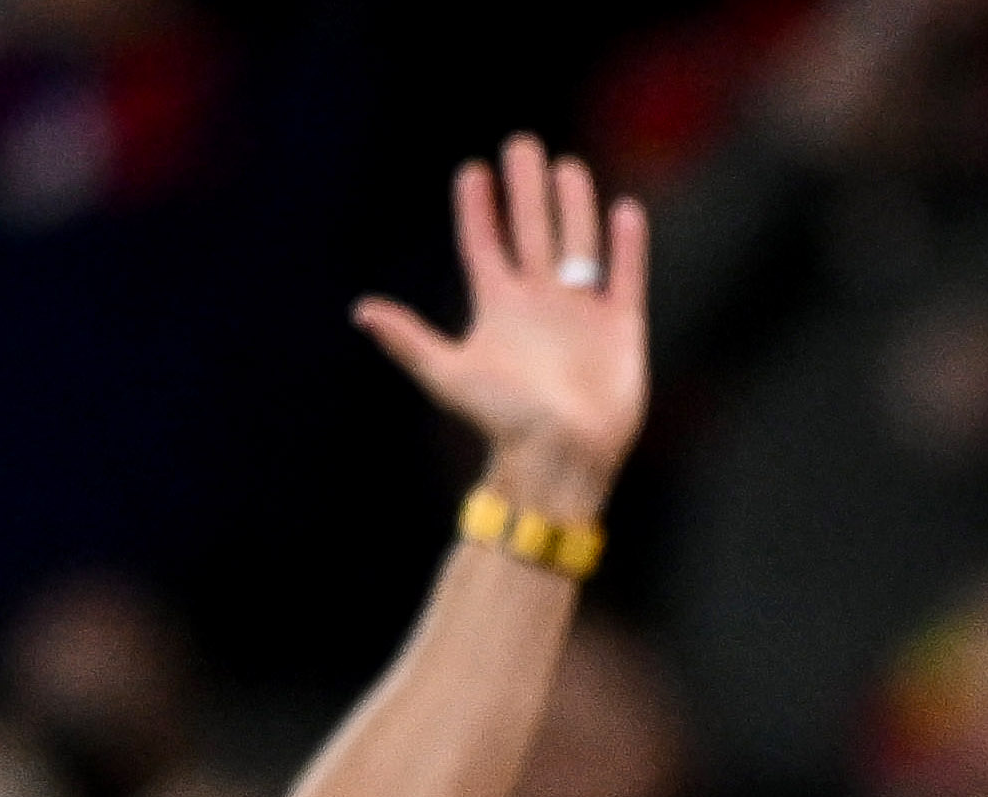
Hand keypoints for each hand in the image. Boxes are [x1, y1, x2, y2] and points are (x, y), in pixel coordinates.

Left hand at [356, 137, 646, 520]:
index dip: (478, 209)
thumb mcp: (448, 377)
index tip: (473, 172)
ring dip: (572, 207)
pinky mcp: (620, 330)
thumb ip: (409, 341)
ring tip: (566, 167)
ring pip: (577, 245)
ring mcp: (580, 314)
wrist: (560, 459)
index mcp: (498, 308)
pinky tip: (623, 212)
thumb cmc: (503, 422)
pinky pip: (625, 278)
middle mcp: (538, 304)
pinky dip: (626, 248)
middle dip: (526, 190)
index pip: (484, 246)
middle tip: (522, 145)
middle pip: (532, 232)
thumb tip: (361, 310)